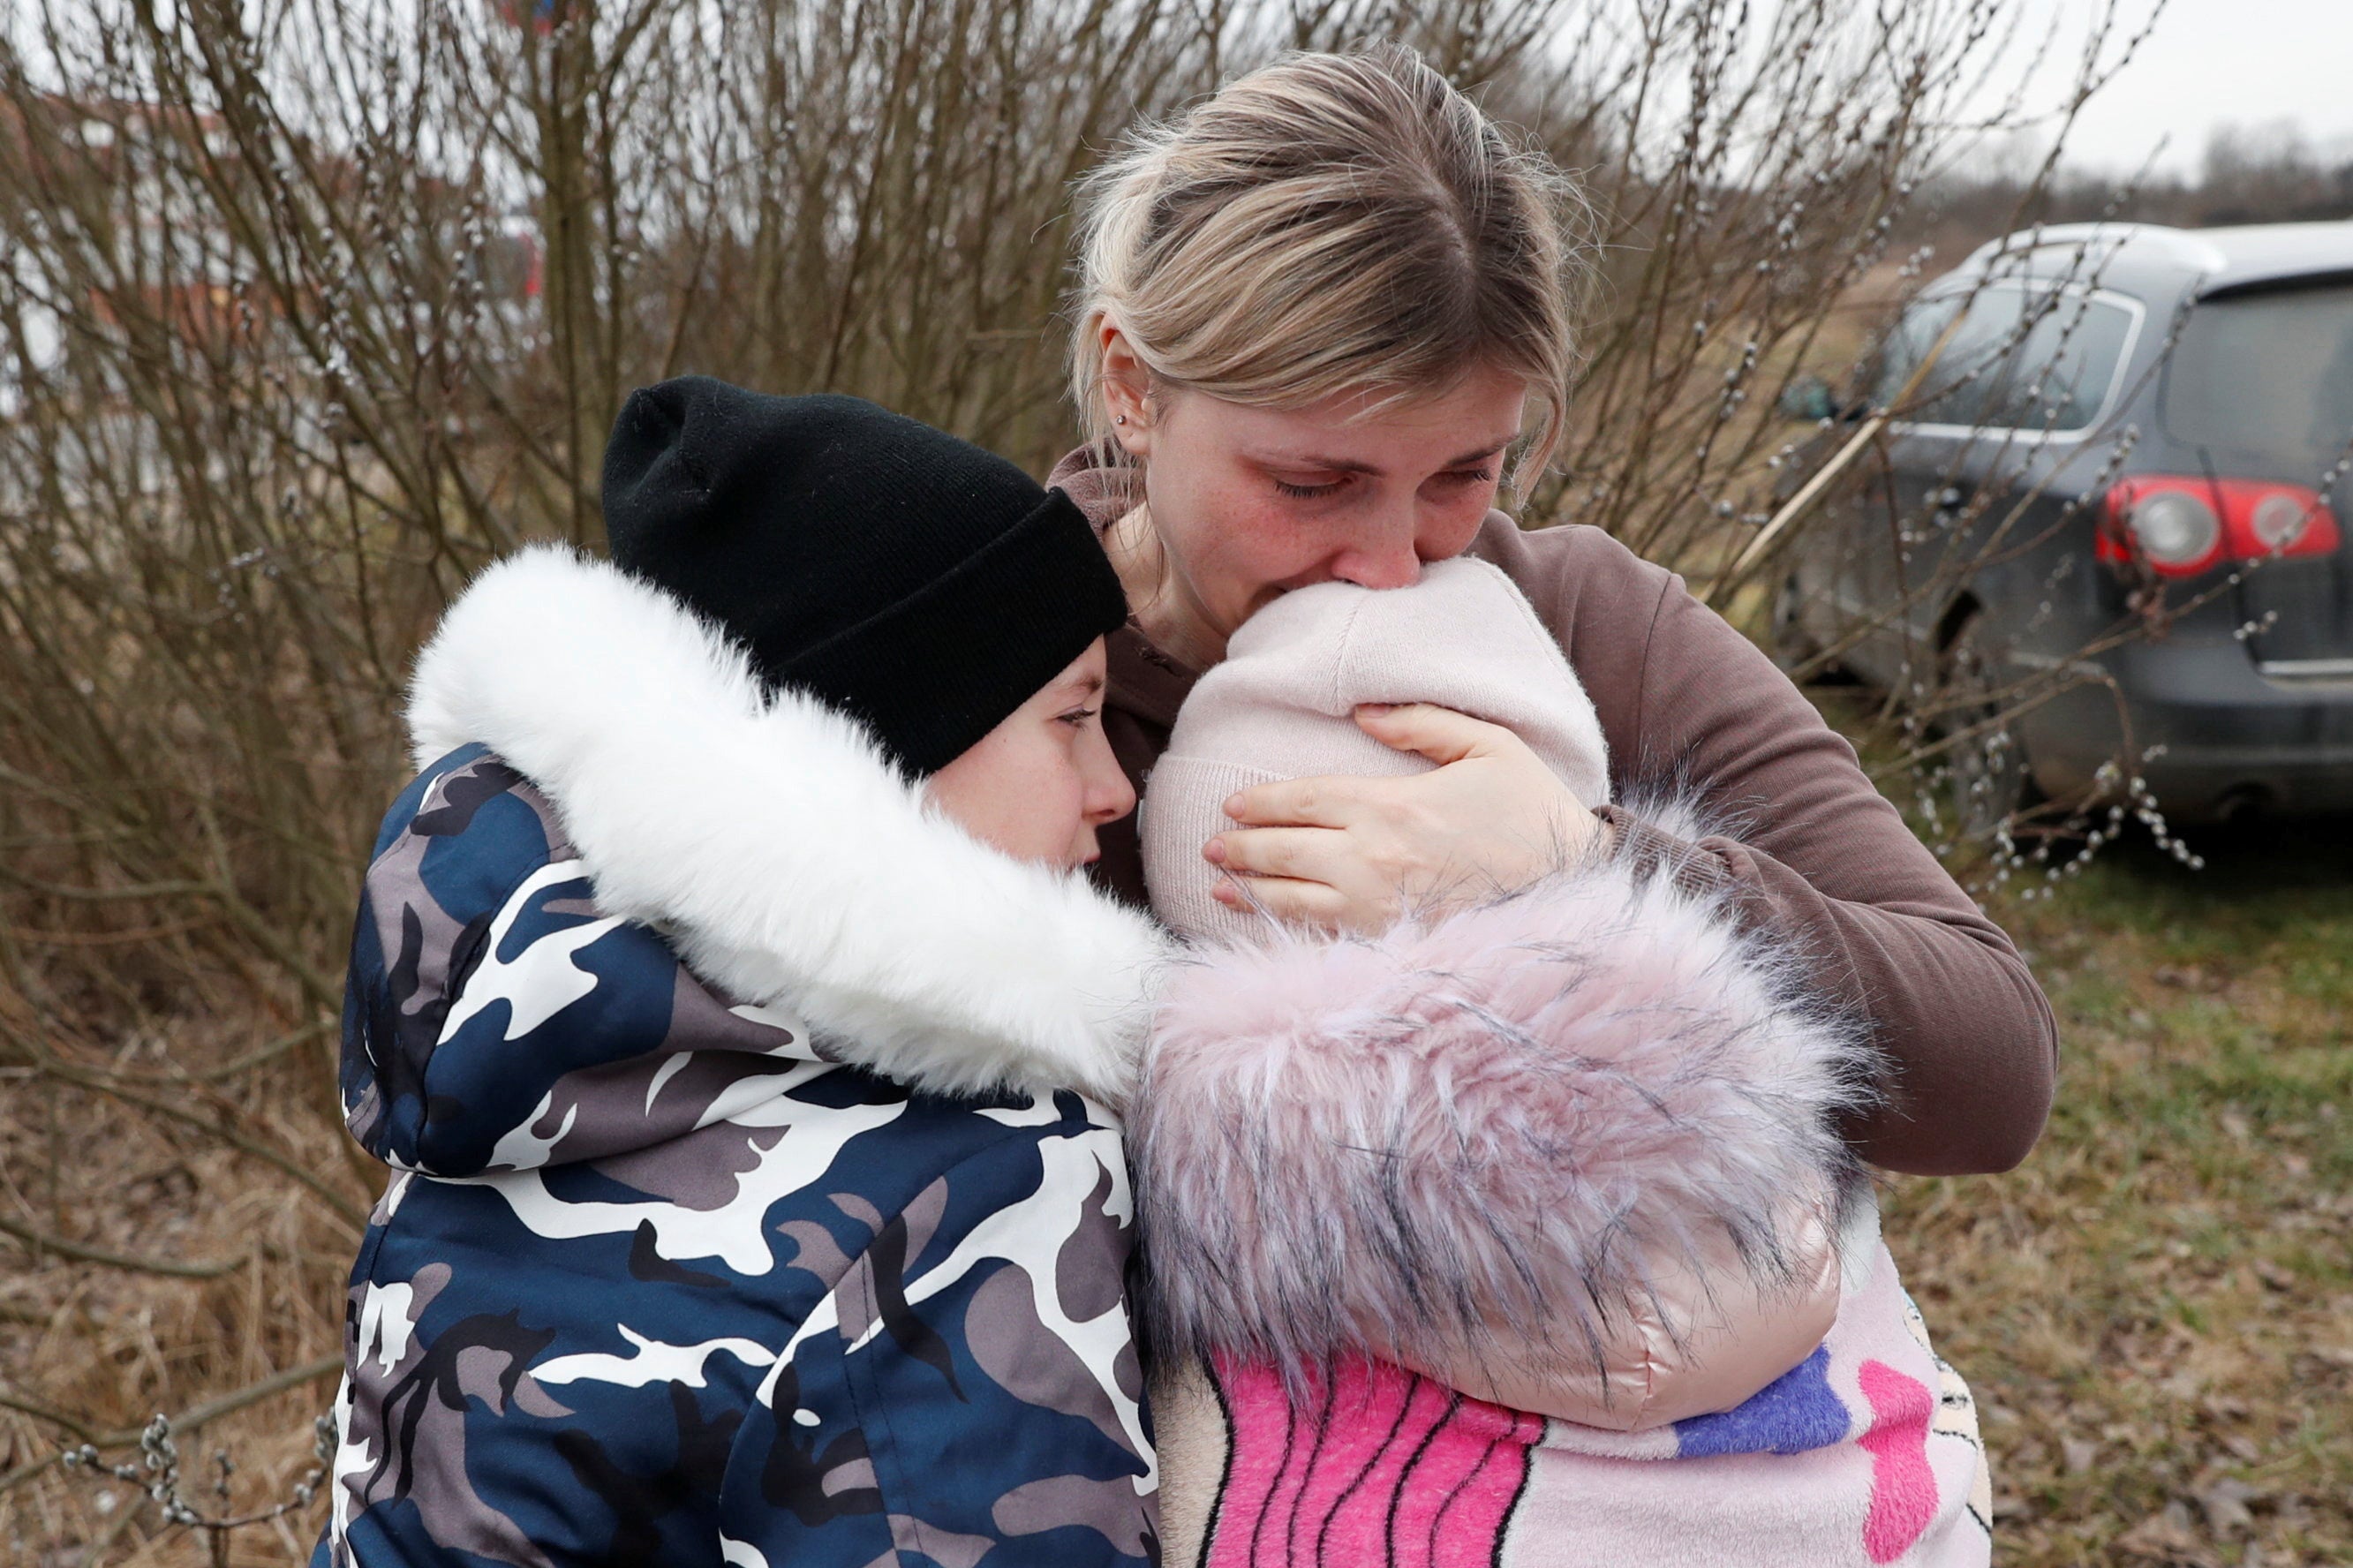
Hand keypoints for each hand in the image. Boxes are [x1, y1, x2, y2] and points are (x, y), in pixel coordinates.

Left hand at [1205, 703, 1605, 933]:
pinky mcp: (1389, 941)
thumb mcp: (1488, 746)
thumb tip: (1363, 712)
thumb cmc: (1533, 811)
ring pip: (1291, 898)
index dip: (1262, 803)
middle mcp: (1371, 858)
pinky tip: (1256, 919)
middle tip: (1211, 844)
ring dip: (1248, 888)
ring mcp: (1377, 906)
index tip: (1232, 804)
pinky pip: (1319, 935)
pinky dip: (1278, 926)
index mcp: (1390, 806)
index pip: (1304, 800)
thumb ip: (1421, 723)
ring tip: (1218, 882)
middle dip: (1240, 847)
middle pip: (1284, 851)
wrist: (1574, 885)